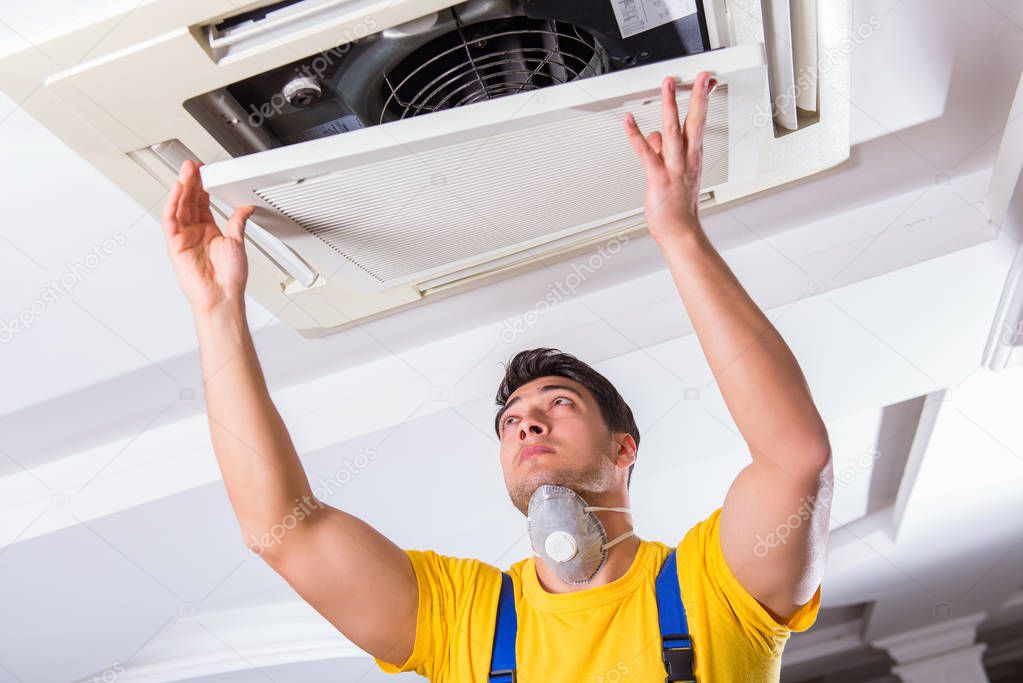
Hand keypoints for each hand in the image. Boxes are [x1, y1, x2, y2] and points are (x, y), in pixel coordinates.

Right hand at [161, 160, 256, 314]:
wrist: (223, 296)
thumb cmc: (229, 277)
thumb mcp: (237, 242)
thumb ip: (238, 222)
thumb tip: (246, 208)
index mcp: (209, 230)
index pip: (202, 202)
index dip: (202, 186)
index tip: (204, 171)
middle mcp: (194, 232)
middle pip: (189, 201)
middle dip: (190, 181)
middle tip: (192, 165)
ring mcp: (183, 238)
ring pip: (179, 207)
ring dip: (181, 187)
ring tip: (186, 171)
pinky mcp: (174, 245)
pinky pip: (170, 221)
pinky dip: (172, 204)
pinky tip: (177, 190)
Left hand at [624, 71, 716, 245]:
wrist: (680, 232)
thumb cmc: (679, 207)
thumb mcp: (677, 175)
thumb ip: (664, 152)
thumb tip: (654, 136)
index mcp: (694, 157)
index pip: (701, 123)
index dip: (705, 100)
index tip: (709, 82)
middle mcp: (687, 159)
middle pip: (695, 122)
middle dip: (698, 96)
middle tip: (702, 76)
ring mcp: (673, 167)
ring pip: (673, 130)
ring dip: (670, 106)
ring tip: (668, 84)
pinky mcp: (657, 177)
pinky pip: (645, 152)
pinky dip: (635, 135)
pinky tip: (628, 121)